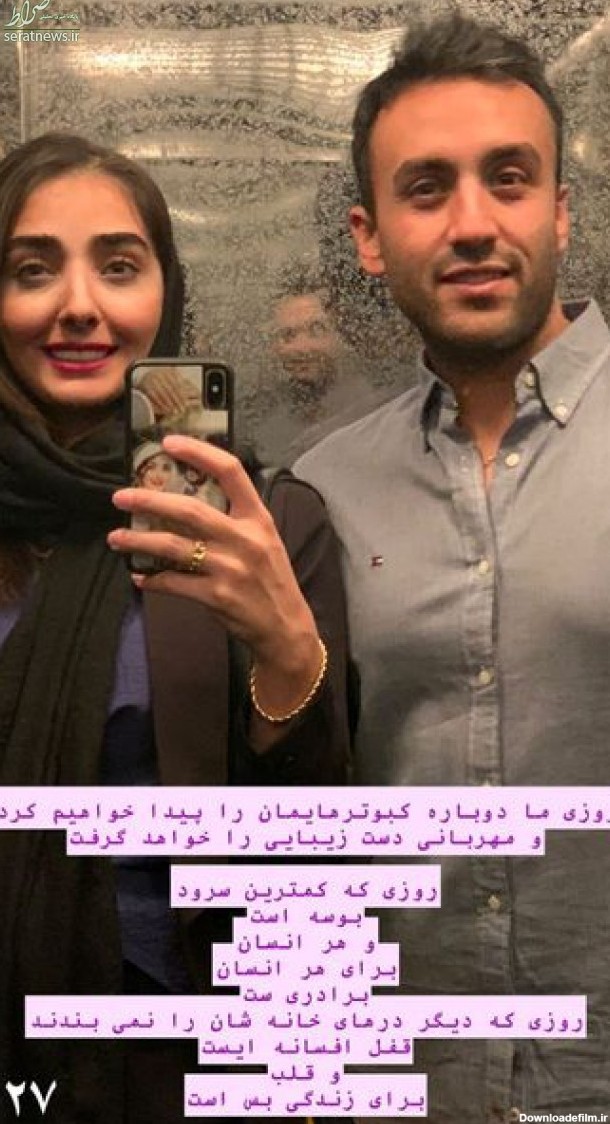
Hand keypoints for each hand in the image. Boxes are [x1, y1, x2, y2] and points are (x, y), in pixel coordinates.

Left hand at [108, 436, 322, 717]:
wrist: (286, 628)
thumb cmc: (271, 580)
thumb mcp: (265, 541)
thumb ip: (236, 519)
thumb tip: (190, 500)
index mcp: (258, 518)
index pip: (231, 472)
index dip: (199, 452)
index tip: (169, 442)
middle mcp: (245, 539)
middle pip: (190, 510)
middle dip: (149, 501)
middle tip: (120, 497)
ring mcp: (230, 568)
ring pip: (173, 547)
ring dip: (138, 541)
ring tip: (115, 537)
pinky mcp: (217, 596)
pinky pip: (173, 584)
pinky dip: (152, 580)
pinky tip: (139, 577)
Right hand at [137, 368, 199, 418]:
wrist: (143, 380)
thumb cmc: (160, 382)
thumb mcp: (170, 380)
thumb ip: (179, 384)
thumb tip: (194, 393)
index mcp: (168, 371)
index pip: (177, 385)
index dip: (182, 396)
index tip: (186, 405)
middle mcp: (160, 373)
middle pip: (171, 390)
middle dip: (177, 401)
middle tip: (182, 410)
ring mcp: (152, 379)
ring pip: (163, 394)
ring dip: (170, 404)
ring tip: (175, 412)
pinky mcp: (145, 385)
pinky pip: (155, 396)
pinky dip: (161, 404)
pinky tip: (166, 411)